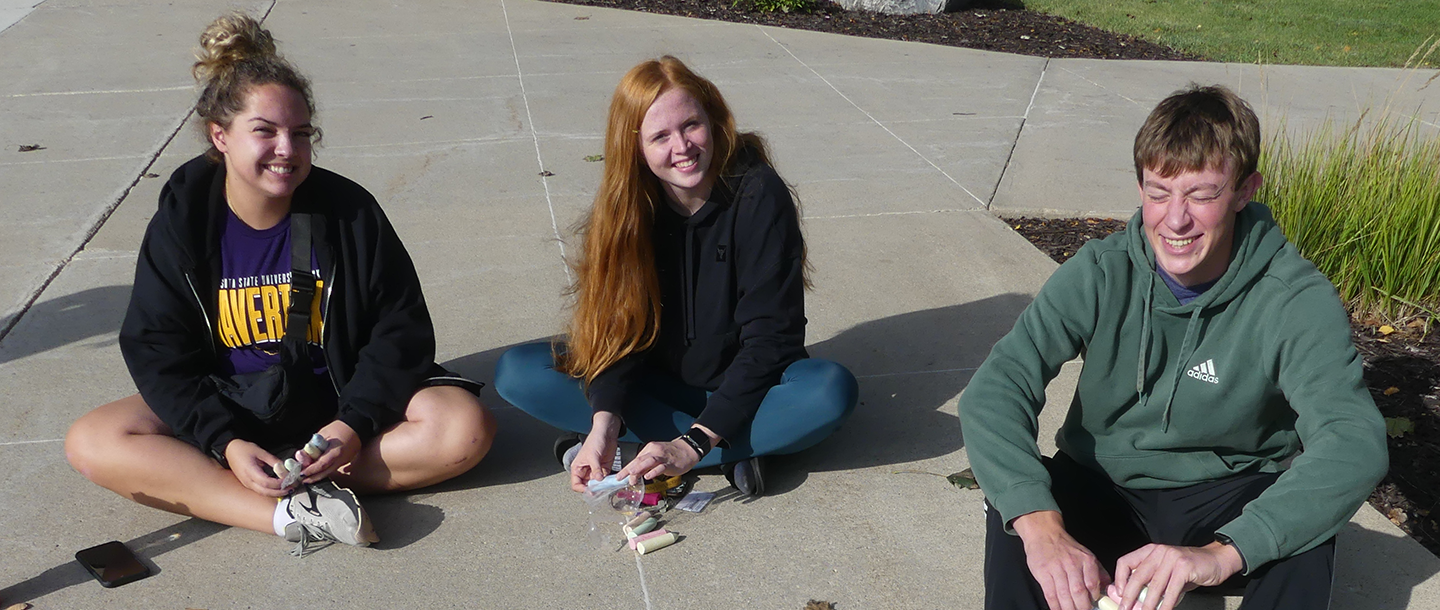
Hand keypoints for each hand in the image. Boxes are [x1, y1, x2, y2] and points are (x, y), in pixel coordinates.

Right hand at [223, 439, 286, 496]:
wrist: (229, 450)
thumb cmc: (243, 449)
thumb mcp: (260, 451)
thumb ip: (272, 460)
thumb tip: (284, 467)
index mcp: (250, 471)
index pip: (266, 483)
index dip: (278, 483)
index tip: (288, 479)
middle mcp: (247, 480)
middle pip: (265, 491)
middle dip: (279, 491)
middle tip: (291, 487)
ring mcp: (246, 484)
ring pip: (262, 493)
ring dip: (275, 493)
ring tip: (287, 489)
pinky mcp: (247, 484)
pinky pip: (260, 491)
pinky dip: (270, 491)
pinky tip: (278, 488)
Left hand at [298, 420, 360, 483]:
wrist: (357, 426)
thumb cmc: (340, 427)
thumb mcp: (323, 433)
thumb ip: (312, 445)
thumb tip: (302, 455)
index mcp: (336, 451)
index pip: (321, 465)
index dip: (310, 470)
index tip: (301, 473)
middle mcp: (341, 459)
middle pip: (325, 473)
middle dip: (313, 478)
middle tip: (303, 480)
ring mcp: (344, 461)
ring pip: (329, 472)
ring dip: (318, 475)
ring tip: (308, 476)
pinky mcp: (345, 461)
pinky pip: (333, 468)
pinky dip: (325, 470)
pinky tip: (318, 470)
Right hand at [570, 413, 620, 491]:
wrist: (607, 434)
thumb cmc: (594, 440)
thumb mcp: (593, 456)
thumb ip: (595, 469)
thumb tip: (598, 480)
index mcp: (578, 468)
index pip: (576, 484)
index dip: (582, 489)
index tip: (590, 491)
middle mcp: (586, 471)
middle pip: (587, 486)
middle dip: (593, 489)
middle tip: (599, 490)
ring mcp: (595, 471)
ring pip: (597, 484)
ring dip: (602, 486)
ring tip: (606, 486)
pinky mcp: (604, 469)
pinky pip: (605, 479)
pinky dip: (608, 482)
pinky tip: (611, 482)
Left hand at [617, 438, 699, 483]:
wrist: (687, 449)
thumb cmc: (671, 454)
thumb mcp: (656, 457)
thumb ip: (646, 466)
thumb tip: (634, 475)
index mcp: (649, 449)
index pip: (635, 460)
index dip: (626, 468)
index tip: (619, 476)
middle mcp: (654, 451)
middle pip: (639, 460)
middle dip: (629, 469)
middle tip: (621, 477)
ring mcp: (662, 457)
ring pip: (648, 461)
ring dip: (639, 468)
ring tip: (631, 474)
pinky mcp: (670, 463)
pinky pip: (661, 467)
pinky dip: (654, 471)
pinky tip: (648, 476)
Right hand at [1013, 510, 1110, 609]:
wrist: (1044, 534)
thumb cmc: (1065, 547)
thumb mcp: (1086, 554)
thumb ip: (1097, 571)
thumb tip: (1106, 586)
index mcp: (1086, 560)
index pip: (1092, 584)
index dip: (1093, 598)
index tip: (1093, 605)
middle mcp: (1072, 564)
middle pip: (1078, 592)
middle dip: (1081, 607)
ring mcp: (1056, 569)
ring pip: (1064, 595)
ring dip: (1068, 608)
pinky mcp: (1043, 573)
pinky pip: (1050, 594)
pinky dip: (1054, 605)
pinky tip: (1057, 609)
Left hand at [1107, 542, 1241, 609]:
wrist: (1216, 560)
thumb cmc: (1189, 569)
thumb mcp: (1165, 572)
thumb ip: (1150, 582)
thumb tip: (1133, 600)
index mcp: (1150, 551)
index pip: (1125, 562)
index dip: (1119, 579)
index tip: (1119, 594)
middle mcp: (1159, 552)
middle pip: (1137, 575)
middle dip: (1129, 596)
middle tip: (1125, 608)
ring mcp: (1171, 558)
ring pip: (1154, 585)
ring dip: (1148, 604)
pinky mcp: (1184, 567)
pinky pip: (1171, 590)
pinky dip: (1166, 604)